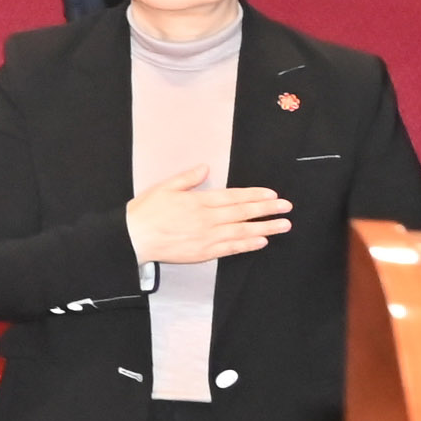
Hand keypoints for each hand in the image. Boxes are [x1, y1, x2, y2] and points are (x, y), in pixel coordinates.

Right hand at [126, 174, 294, 265]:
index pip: (233, 197)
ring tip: (283, 225)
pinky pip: (231, 248)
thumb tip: (205, 167)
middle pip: (242, 213)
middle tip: (287, 207)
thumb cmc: (146, 212)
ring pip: (242, 231)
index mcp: (198, 201)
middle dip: (267, 210)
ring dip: (265, 228)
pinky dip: (248, 245)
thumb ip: (187, 178)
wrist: (134, 238)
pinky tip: (262, 241)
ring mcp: (207, 237)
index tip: (272, 195)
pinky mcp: (204, 252)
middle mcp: (207, 218)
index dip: (254, 195)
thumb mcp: (164, 187)